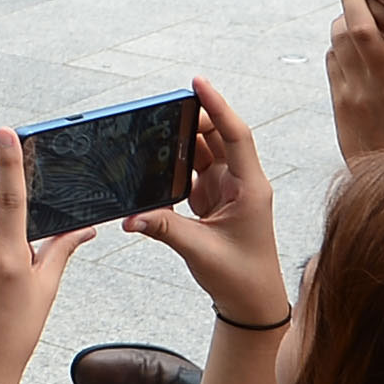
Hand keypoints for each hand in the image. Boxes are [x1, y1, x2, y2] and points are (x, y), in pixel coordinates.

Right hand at [119, 79, 287, 327]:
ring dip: (183, 140)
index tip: (198, 82)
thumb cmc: (241, 277)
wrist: (253, 301)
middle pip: (218, 135)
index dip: (218, 105)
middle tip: (164, 107)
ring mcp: (228, 189)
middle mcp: (241, 182)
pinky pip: (194, 171)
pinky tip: (157, 160)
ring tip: (156, 128)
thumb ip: (165, 228)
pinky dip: (176, 164)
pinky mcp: (214, 199)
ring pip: (205, 151)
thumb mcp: (200, 251)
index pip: (236, 135)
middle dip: (193, 118)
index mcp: (250, 188)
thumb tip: (130, 216)